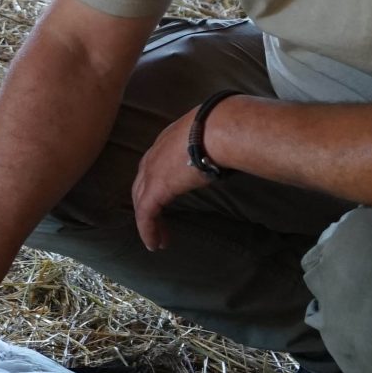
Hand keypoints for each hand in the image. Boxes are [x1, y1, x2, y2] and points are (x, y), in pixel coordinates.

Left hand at [132, 106, 213, 250]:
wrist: (220, 129)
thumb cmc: (225, 128)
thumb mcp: (213, 135)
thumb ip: (212, 146)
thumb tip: (229, 155)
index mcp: (167, 141)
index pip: (154, 166)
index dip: (155, 184)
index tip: (163, 199)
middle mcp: (154, 155)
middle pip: (142, 186)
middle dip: (147, 206)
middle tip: (157, 223)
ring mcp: (152, 172)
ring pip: (142, 202)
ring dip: (149, 223)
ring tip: (157, 242)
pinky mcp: (156, 189)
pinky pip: (146, 215)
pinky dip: (148, 230)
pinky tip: (154, 244)